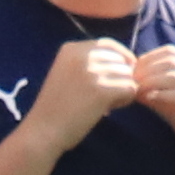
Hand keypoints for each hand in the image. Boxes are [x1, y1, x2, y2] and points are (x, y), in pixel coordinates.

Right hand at [36, 36, 138, 151]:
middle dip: (121, 77)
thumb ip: (90, 63)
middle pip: (121, 60)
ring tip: (106, 103)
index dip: (120, 58)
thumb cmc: (57, 106)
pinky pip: (130, 89)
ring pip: (128, 75)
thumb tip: (128, 62)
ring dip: (123, 90)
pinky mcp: (102, 90)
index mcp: (72, 48)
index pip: (108, 44)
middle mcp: (82, 55)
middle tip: (107, 95)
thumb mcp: (68, 73)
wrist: (44, 129)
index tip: (120, 74)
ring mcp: (92, 72)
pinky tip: (109, 108)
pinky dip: (124, 100)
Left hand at [133, 45, 174, 167]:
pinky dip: (161, 95)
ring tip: (136, 90)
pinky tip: (148, 100)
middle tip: (129, 80)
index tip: (130, 72)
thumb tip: (130, 78)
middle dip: (146, 69)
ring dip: (151, 81)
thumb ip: (157, 89)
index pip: (172, 51)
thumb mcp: (174, 105)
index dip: (147, 59)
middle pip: (172, 61)